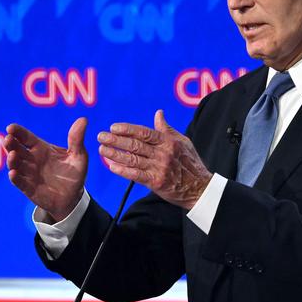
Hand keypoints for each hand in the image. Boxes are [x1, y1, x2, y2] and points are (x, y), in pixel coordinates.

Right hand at [4, 118, 87, 222]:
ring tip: (13, 155)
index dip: (18, 132)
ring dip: (12, 160)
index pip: (26, 137)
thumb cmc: (74, 173)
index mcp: (41, 148)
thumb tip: (83, 119)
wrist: (74, 197)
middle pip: (16, 149)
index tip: (11, 127)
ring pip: (15, 165)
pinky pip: (19, 182)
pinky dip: (15, 178)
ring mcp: (28, 174)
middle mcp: (32, 159)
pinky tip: (13, 173)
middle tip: (8, 139)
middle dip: (11, 143)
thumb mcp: (78, 155)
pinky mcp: (28, 188)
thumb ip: (77, 139)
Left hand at [97, 110, 211, 209]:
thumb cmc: (191, 163)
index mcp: (168, 142)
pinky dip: (123, 170)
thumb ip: (167, 129)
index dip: (127, 129)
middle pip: (135, 145)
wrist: (200, 188)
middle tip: (101, 136)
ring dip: (115, 154)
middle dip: (116, 140)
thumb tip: (158, 113)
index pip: (144, 133)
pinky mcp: (156, 182)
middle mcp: (163, 153)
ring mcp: (159, 168)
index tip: (113, 127)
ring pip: (133, 159)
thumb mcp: (183, 141)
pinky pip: (136, 175)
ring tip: (102, 149)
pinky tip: (111, 166)